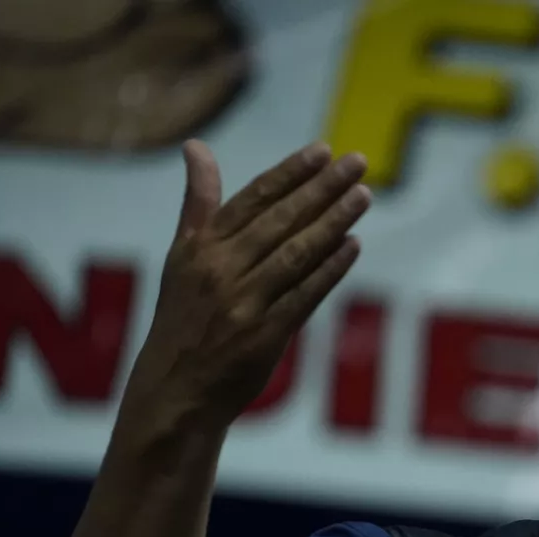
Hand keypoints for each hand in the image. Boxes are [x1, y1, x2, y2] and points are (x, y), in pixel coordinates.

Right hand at [123, 140, 371, 427]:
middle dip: (322, 188)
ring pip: (297, 253)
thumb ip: (198, 204)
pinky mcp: (265, 335)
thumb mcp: (181, 257)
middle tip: (357, 163)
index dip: (290, 173)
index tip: (323, 151)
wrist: (175, 389)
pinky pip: (305, 295)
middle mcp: (221, 269)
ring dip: (334, 221)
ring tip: (363, 196)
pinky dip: (330, 269)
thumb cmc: (183, 318)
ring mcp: (244, 302)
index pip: (252, 199)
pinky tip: (353, 245)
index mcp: (201, 247)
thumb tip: (196, 146)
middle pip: (281, 220)